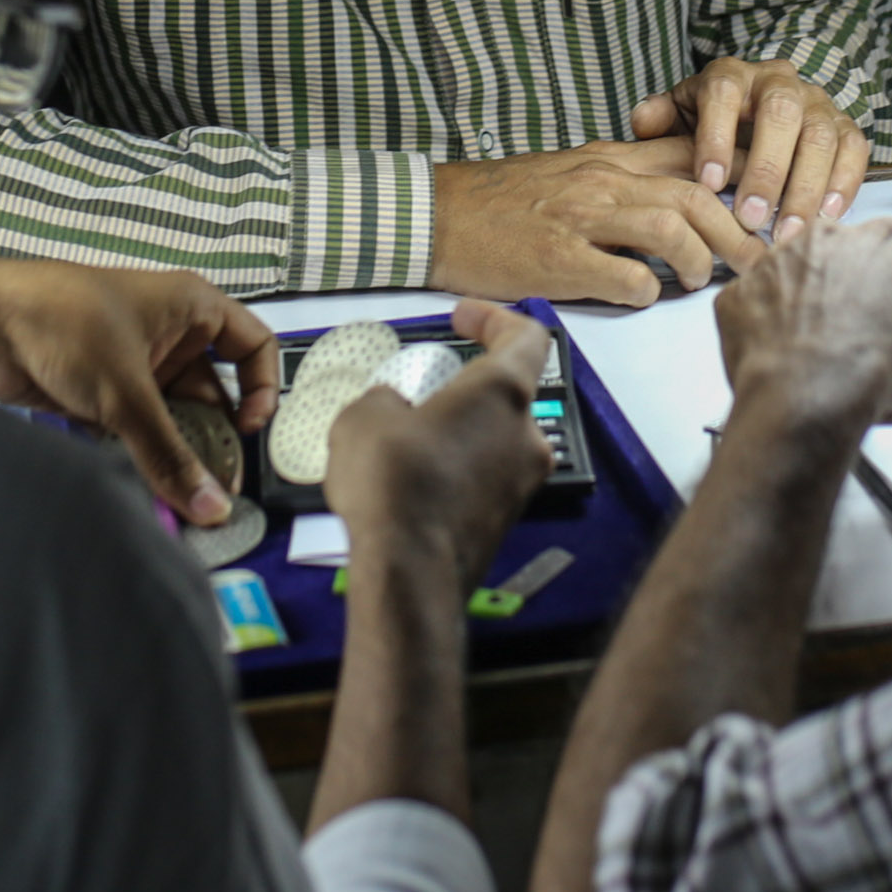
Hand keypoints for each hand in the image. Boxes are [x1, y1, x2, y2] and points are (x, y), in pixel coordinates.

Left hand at [0, 252, 283, 520]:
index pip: (253, 343)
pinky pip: (137, 432)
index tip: (250, 430)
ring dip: (177, 456)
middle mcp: (168, 334)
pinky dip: (143, 458)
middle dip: (215, 440)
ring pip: (172, 418)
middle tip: (217, 491)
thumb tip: (210, 507)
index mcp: (190, 307)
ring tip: (184, 501)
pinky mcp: (99, 393)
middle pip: (214, 393)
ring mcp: (132, 366)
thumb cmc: (59, 320)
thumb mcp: (125, 391)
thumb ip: (168, 454)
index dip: (263, 386)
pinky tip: (147, 491)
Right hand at [320, 299, 557, 592]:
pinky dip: (457, 469)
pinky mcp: (506, 521)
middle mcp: (527, 436)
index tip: (463, 318)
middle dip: (466, 387)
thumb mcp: (364, 417)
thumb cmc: (394, 482)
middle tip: (423, 390)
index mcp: (503, 393)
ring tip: (407, 441)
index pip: (527, 337)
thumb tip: (394, 409)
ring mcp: (522, 483)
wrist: (409, 573)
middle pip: (509, 394)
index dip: (495, 318)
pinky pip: (485, 479)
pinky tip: (414, 482)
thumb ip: (386, 400)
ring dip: (459, 432)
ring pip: (496, 440)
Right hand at [429, 135, 763, 306]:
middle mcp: (602, 182)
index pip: (691, 152)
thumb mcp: (569, 172)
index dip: (738, 173)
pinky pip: (625, 277)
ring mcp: (581, 220)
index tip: (768, 197)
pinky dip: (646, 291)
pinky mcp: (560, 261)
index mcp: (607, 159)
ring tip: (700, 280)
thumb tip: (676, 197)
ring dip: (698, 259)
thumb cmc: (501, 202)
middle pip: (696, 194)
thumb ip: (621, 179)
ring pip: (671, 227)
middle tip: (759, 259)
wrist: (437, 215)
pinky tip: (642, 295)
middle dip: (738, 230)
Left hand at [629, 57, 866, 235]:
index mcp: (731, 76)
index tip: (710, 182)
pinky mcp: (844, 126)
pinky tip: (826, 217)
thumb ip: (659, 119)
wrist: (754, 115)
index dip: (717, 135)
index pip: (723, 93)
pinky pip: (854, 149)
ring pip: (820, 135)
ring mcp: (816, 103)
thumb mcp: (679, 117)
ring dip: (806, 187)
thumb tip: (644, 121)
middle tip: (751, 216)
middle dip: (767, 168)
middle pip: (781, 112)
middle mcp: (778, 82)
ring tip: (788, 232)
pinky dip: (843, 184)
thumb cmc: (712, 125)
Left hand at [713, 215, 891, 443]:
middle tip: (849, 331)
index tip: (890, 309)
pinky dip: (760, 327)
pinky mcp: (736, 292)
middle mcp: (826, 239)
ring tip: (811, 351)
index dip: (891, 282)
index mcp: (884, 243)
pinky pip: (751, 305)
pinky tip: (778, 357)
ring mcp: (775, 262)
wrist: (808, 399)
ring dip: (798, 303)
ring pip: (789, 276)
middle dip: (841, 286)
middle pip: (836, 254)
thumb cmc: (868, 374)